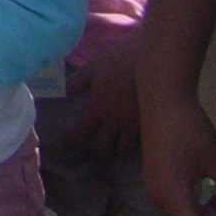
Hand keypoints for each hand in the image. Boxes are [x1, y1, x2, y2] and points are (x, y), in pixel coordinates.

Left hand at [55, 37, 145, 161]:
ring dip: (116, 150)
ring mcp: (133, 126)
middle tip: (93, 154)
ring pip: (123, 150)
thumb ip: (77, 81)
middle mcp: (114, 122)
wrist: (153, 60)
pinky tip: (132, 140)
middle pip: (102, 149)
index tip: (69, 144)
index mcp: (97, 108)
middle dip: (96, 154)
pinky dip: (134, 144)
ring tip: (114, 148)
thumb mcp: (93, 67)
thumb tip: (62, 91)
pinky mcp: (150, 124)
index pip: (81, 133)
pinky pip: (140, 143)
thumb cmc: (120, 60)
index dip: (73, 141)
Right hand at [139, 94, 215, 215]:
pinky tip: (208, 179)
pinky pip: (177, 198)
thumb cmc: (188, 128)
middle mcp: (158, 195)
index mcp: (172, 195)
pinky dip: (196, 197)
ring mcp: (154, 185)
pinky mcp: (155, 175)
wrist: (162, 98)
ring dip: (206, 206)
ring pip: (185, 211)